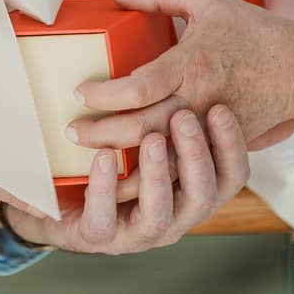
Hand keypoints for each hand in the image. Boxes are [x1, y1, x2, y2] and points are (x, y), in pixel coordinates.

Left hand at [0, 105, 248, 253]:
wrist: (62, 200)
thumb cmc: (113, 161)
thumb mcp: (148, 133)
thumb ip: (169, 114)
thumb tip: (190, 56)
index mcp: (192, 191)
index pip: (231, 176)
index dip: (231, 146)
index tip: (220, 109)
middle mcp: (174, 217)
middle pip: (203, 196)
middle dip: (196, 156)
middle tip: (184, 118)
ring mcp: (138, 233)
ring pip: (160, 213)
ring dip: (157, 174)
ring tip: (151, 139)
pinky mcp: (100, 237)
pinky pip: (104, 217)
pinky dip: (105, 186)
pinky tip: (103, 156)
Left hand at [69, 0, 293, 154]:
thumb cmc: (253, 31)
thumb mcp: (207, 1)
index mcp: (192, 64)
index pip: (137, 88)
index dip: (103, 94)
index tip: (78, 92)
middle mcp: (200, 100)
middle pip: (141, 130)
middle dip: (101, 135)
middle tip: (71, 132)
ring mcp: (211, 128)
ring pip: (160, 158)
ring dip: (124, 164)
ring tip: (89, 162)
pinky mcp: (221, 144)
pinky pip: (182, 167)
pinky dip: (154, 176)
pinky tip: (129, 179)